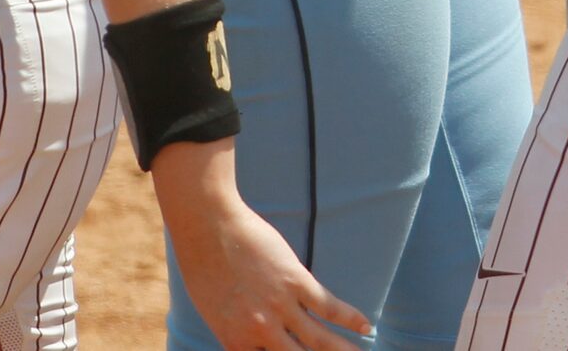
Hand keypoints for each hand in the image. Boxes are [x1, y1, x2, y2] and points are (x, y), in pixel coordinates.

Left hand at [157, 139, 370, 347]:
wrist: (207, 228)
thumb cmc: (202, 265)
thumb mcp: (214, 310)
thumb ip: (237, 327)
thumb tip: (257, 332)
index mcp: (236, 341)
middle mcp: (260, 331)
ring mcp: (280, 307)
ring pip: (320, 340)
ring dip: (343, 350)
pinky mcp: (295, 281)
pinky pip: (328, 306)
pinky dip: (350, 318)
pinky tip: (365, 326)